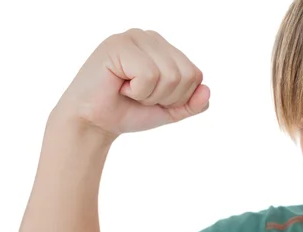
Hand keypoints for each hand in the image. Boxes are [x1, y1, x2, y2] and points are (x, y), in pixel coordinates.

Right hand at [51, 28, 209, 136]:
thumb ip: (191, 104)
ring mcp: (135, 38)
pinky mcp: (119, 45)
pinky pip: (149, 75)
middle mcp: (151, 38)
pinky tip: (120, 86)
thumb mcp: (169, 111)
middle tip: (139, 96)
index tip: (154, 99)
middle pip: (186, 75)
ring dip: (150, 95)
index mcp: (165, 49)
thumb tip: (207, 92)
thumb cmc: (128, 111)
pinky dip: (137, 91)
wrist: (95, 123)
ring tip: (129, 91)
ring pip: (170, 75)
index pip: (195, 75)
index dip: (179, 98)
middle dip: (165, 98)